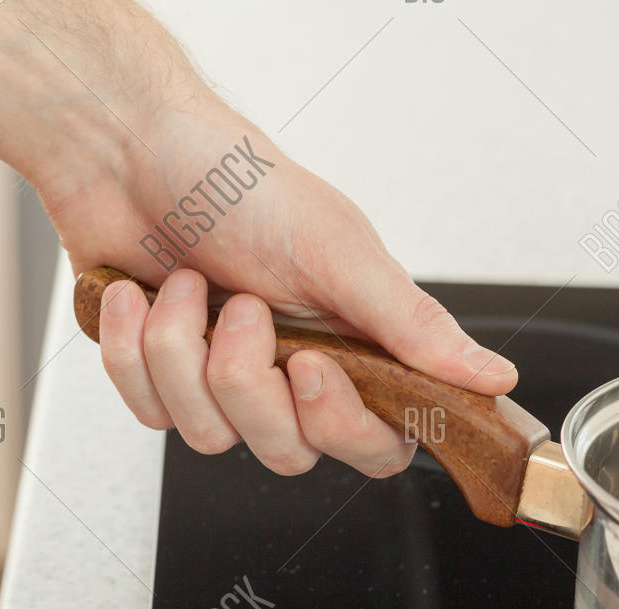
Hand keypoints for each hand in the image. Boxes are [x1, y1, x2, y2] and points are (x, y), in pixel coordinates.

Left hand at [43, 98, 516, 477]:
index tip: (308, 365)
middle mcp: (293, 372)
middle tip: (241, 306)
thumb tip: (493, 378)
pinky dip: (133, 349)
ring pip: (211, 437)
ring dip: (183, 352)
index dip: (339, 423)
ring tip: (187, 283)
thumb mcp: (339, 250)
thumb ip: (414, 326)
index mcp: (354, 344)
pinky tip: (140, 294)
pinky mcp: (162, 381)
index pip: (376, 445)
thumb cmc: (236, 181)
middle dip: (247, 382)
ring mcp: (225, 382)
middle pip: (288, 452)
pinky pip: (151, 415)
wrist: (125, 146)